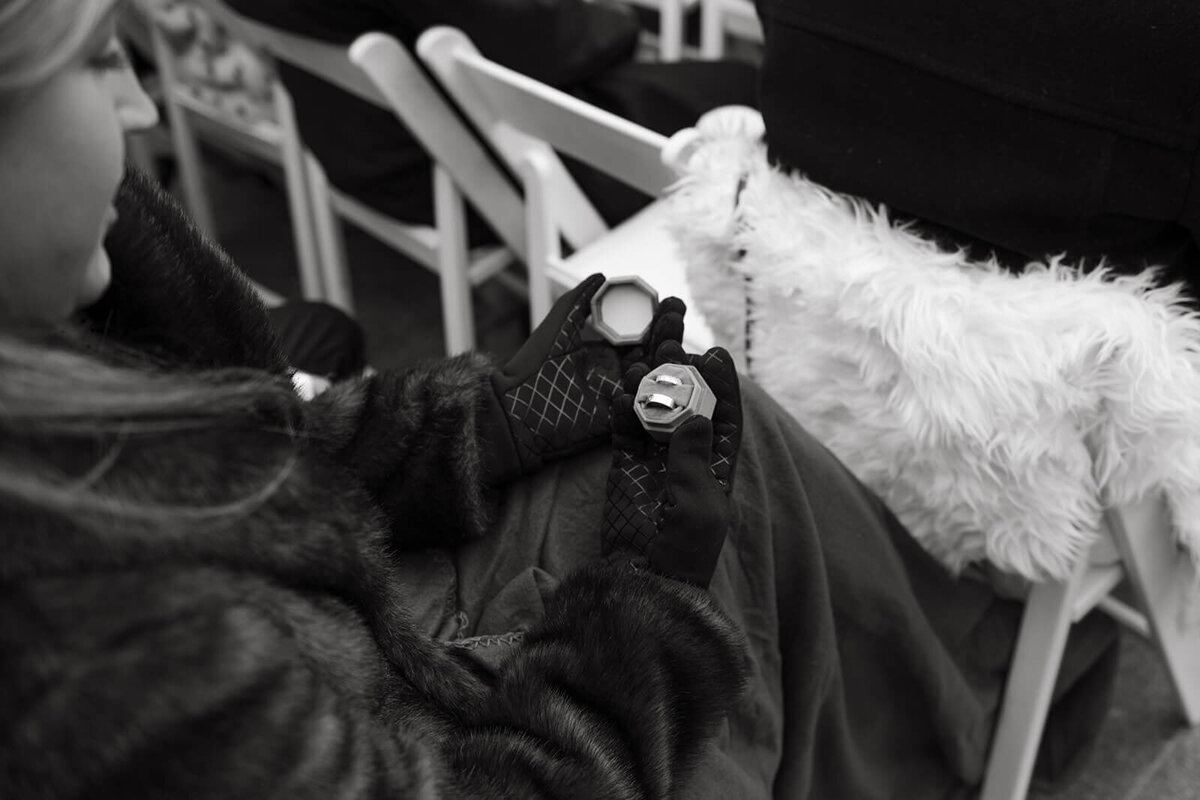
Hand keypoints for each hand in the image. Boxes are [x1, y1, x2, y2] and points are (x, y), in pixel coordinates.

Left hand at [481, 274, 687, 484]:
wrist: (515, 412)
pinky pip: (645, 404)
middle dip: (669, 332)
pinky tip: (669, 370)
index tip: (671, 302)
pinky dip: (658, 389)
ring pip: (653, 375)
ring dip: (669, 356)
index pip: (639, 332)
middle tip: (679, 313)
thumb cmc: (531, 369)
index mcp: (604, 352)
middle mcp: (617, 373)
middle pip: (652, 351)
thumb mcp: (557, 329)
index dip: (657, 318)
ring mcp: (620, 396)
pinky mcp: (620, 419)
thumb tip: (602, 275)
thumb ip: (578, 303)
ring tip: (678, 336)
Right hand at [602, 341, 741, 587]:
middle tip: (673, 341)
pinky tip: (619, 396)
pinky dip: (621, 412)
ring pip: (651, 410)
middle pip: (686, 402)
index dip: (722, 385)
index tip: (716, 356)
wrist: (644, 578)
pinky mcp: (625, 466)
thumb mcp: (698, 502)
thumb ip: (692, 459)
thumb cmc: (684, 546)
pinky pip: (624, 430)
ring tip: (641, 365)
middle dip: (680, 372)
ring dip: (646, 386)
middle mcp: (687, 455)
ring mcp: (654, 459)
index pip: (723, 415)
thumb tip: (697, 417)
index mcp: (717, 464)